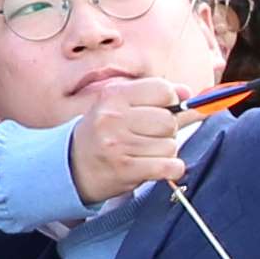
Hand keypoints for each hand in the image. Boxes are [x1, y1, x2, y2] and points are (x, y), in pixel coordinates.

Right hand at [68, 97, 198, 204]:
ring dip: (164, 152)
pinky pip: (169, 166)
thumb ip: (155, 96)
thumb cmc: (103, 134)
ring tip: (144, 153)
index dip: (170, 101)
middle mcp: (113, 117)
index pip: (162, 89)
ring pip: (170, 145)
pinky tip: (158, 167)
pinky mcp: (125, 169)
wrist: (72, 165)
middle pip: (169, 120)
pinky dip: (171, 169)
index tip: (162, 110)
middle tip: (148, 137)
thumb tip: (187, 93)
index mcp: (113, 96)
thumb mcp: (121, 106)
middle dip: (167, 131)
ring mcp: (118, 144)